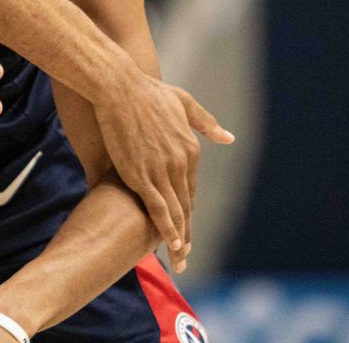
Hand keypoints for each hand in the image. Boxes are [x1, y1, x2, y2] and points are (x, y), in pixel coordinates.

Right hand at [95, 75, 232, 272]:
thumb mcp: (184, 102)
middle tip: (187, 256)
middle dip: (187, 234)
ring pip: (175, 212)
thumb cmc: (148, 92)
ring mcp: (162, 171)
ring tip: (181, 260)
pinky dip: (165, 229)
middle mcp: (181, 163)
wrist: (120, 89)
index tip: (186, 230)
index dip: (188, 211)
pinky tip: (169, 244)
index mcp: (191, 149)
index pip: (190, 189)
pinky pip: (157, 209)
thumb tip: (229, 138)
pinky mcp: (142, 175)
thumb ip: (206, 123)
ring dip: (179, 239)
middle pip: (186, 205)